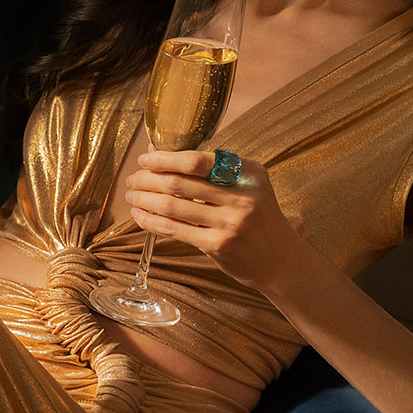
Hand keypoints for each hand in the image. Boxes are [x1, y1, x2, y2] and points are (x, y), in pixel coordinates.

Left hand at [124, 149, 303, 286]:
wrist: (280, 260)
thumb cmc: (257, 218)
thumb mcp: (246, 186)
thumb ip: (211, 169)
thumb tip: (160, 152)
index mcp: (248, 172)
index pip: (197, 159)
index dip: (164, 158)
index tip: (145, 159)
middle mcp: (241, 195)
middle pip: (180, 182)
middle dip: (148, 178)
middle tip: (133, 179)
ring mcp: (230, 222)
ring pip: (173, 206)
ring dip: (145, 199)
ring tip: (132, 196)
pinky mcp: (218, 245)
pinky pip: (175, 229)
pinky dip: (151, 221)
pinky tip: (140, 215)